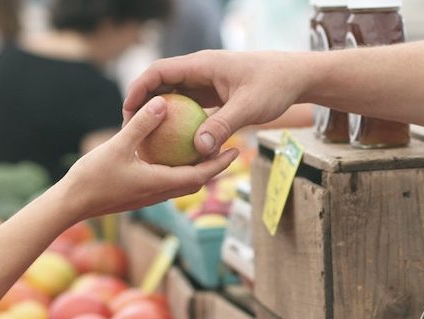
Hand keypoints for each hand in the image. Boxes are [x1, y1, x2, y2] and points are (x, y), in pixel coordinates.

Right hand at [58, 96, 237, 220]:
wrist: (70, 204)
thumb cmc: (92, 177)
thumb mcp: (117, 146)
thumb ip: (141, 125)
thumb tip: (162, 103)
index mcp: (159, 183)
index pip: (200, 175)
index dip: (219, 164)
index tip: (235, 150)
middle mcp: (158, 193)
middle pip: (195, 181)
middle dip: (214, 167)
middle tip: (228, 148)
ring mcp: (148, 196)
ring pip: (181, 183)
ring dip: (196, 169)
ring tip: (205, 150)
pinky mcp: (138, 195)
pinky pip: (165, 181)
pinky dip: (176, 169)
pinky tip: (170, 154)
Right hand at [123, 50, 309, 156]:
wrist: (296, 77)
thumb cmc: (274, 86)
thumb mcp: (249, 107)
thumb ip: (223, 126)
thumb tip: (198, 149)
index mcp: (202, 65)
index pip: (159, 71)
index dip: (139, 89)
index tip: (127, 111)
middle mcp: (200, 71)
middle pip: (161, 84)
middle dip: (143, 104)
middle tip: (131, 130)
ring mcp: (206, 82)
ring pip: (174, 96)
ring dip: (160, 115)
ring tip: (147, 139)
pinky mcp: (214, 94)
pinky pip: (189, 107)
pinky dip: (179, 122)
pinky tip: (175, 144)